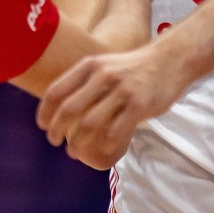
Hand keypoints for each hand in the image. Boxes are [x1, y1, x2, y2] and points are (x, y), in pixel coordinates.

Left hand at [38, 44, 183, 152]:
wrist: (170, 60)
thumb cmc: (134, 68)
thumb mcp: (105, 64)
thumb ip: (84, 80)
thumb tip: (60, 104)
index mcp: (90, 66)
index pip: (56, 91)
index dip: (45, 112)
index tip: (43, 126)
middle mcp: (103, 76)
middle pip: (69, 110)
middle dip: (56, 131)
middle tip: (54, 142)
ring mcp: (122, 91)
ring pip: (90, 124)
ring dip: (78, 143)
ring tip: (74, 151)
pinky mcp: (139, 105)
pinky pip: (116, 131)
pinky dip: (105, 144)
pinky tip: (103, 150)